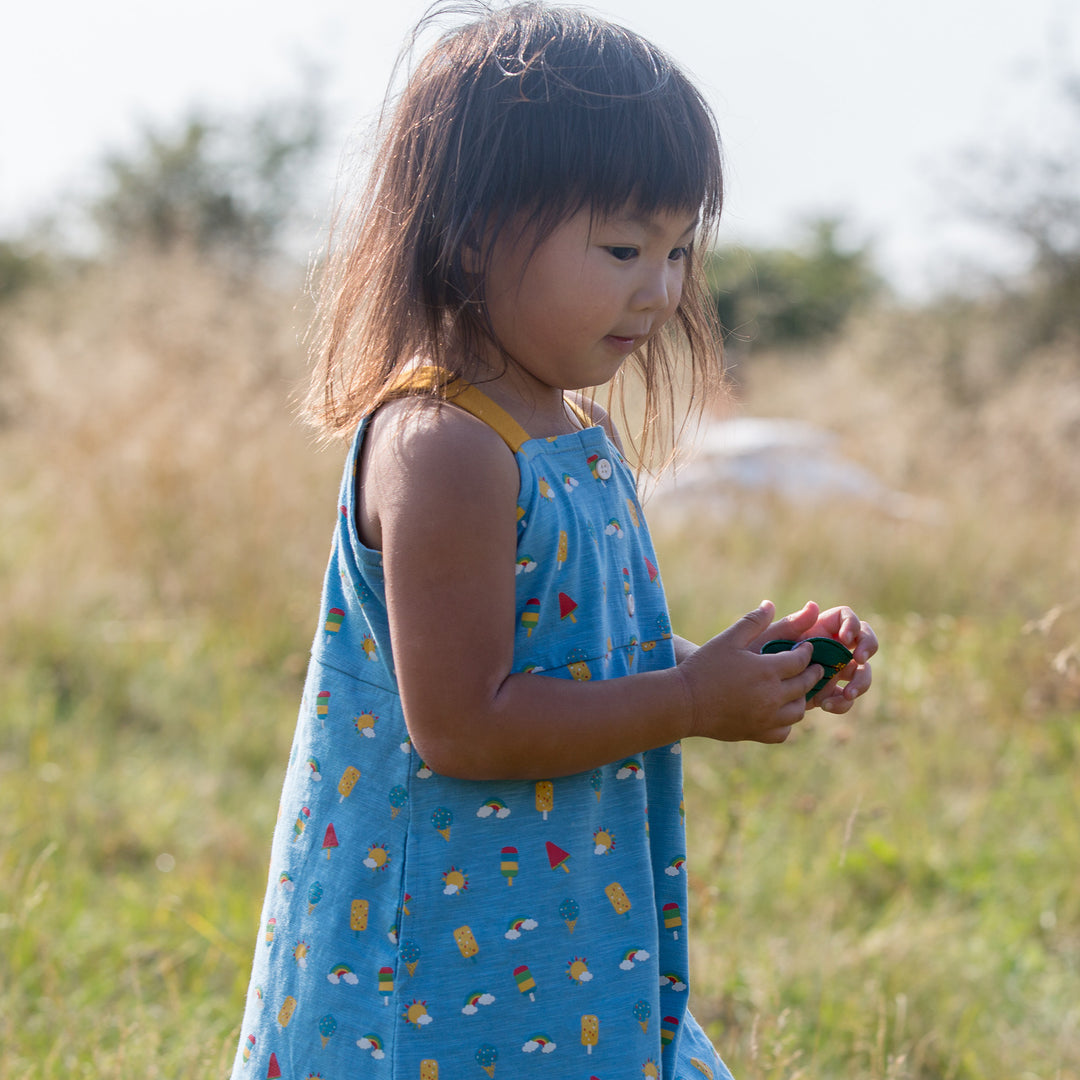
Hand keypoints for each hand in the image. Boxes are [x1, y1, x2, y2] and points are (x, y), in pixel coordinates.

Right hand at [677, 602, 821, 743]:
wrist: (684, 702)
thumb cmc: (704, 667)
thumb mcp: (727, 639)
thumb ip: (751, 621)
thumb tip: (770, 605)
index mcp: (767, 670)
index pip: (800, 660)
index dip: (807, 652)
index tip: (806, 647)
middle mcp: (772, 695)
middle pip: (805, 685)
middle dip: (812, 673)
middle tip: (813, 667)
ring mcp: (766, 717)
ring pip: (798, 711)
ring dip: (802, 698)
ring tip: (797, 690)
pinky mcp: (756, 733)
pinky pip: (783, 732)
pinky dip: (786, 723)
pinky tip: (779, 713)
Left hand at [757, 601, 876, 713]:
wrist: (744, 689)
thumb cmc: (752, 656)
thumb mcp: (769, 640)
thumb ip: (790, 625)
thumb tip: (813, 605)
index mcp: (819, 629)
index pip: (847, 619)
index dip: (853, 625)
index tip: (846, 639)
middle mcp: (830, 648)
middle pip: (864, 642)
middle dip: (868, 648)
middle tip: (859, 661)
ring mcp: (833, 671)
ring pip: (861, 672)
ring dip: (861, 682)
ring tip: (847, 694)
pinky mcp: (829, 693)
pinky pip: (845, 698)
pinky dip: (842, 703)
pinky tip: (825, 705)